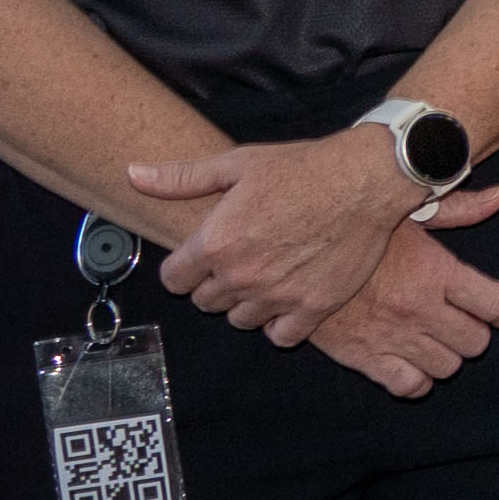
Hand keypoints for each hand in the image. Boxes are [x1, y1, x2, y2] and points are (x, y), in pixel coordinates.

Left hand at [136, 130, 494, 346]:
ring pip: (240, 320)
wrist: (365, 181)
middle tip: (240, 262)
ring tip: (266, 279)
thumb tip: (133, 174)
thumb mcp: (237, 164)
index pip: (174, 280)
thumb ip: (181, 178)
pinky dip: (280, 324)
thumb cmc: (302, 169)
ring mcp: (278, 295)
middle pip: (206, 302)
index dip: (184, 269)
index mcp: (215, 242)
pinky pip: (281, 336)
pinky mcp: (313, 307)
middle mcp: (241, 275)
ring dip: (247, 304)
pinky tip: (288, 300)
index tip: (201, 259)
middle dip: (215, 284)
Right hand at [301, 219, 498, 396]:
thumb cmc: (351, 226)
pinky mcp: (362, 356)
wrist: (287, 249)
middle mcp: (419, 308)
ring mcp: (392, 336)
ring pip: (448, 368)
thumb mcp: (406, 211)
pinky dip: (416, 380)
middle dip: (474, 332)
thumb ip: (457, 209)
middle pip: (476, 341)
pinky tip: (409, 362)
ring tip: (434, 339)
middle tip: (460, 322)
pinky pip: (409, 386)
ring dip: (447, 355)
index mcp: (435, 271)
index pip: (496, 304)